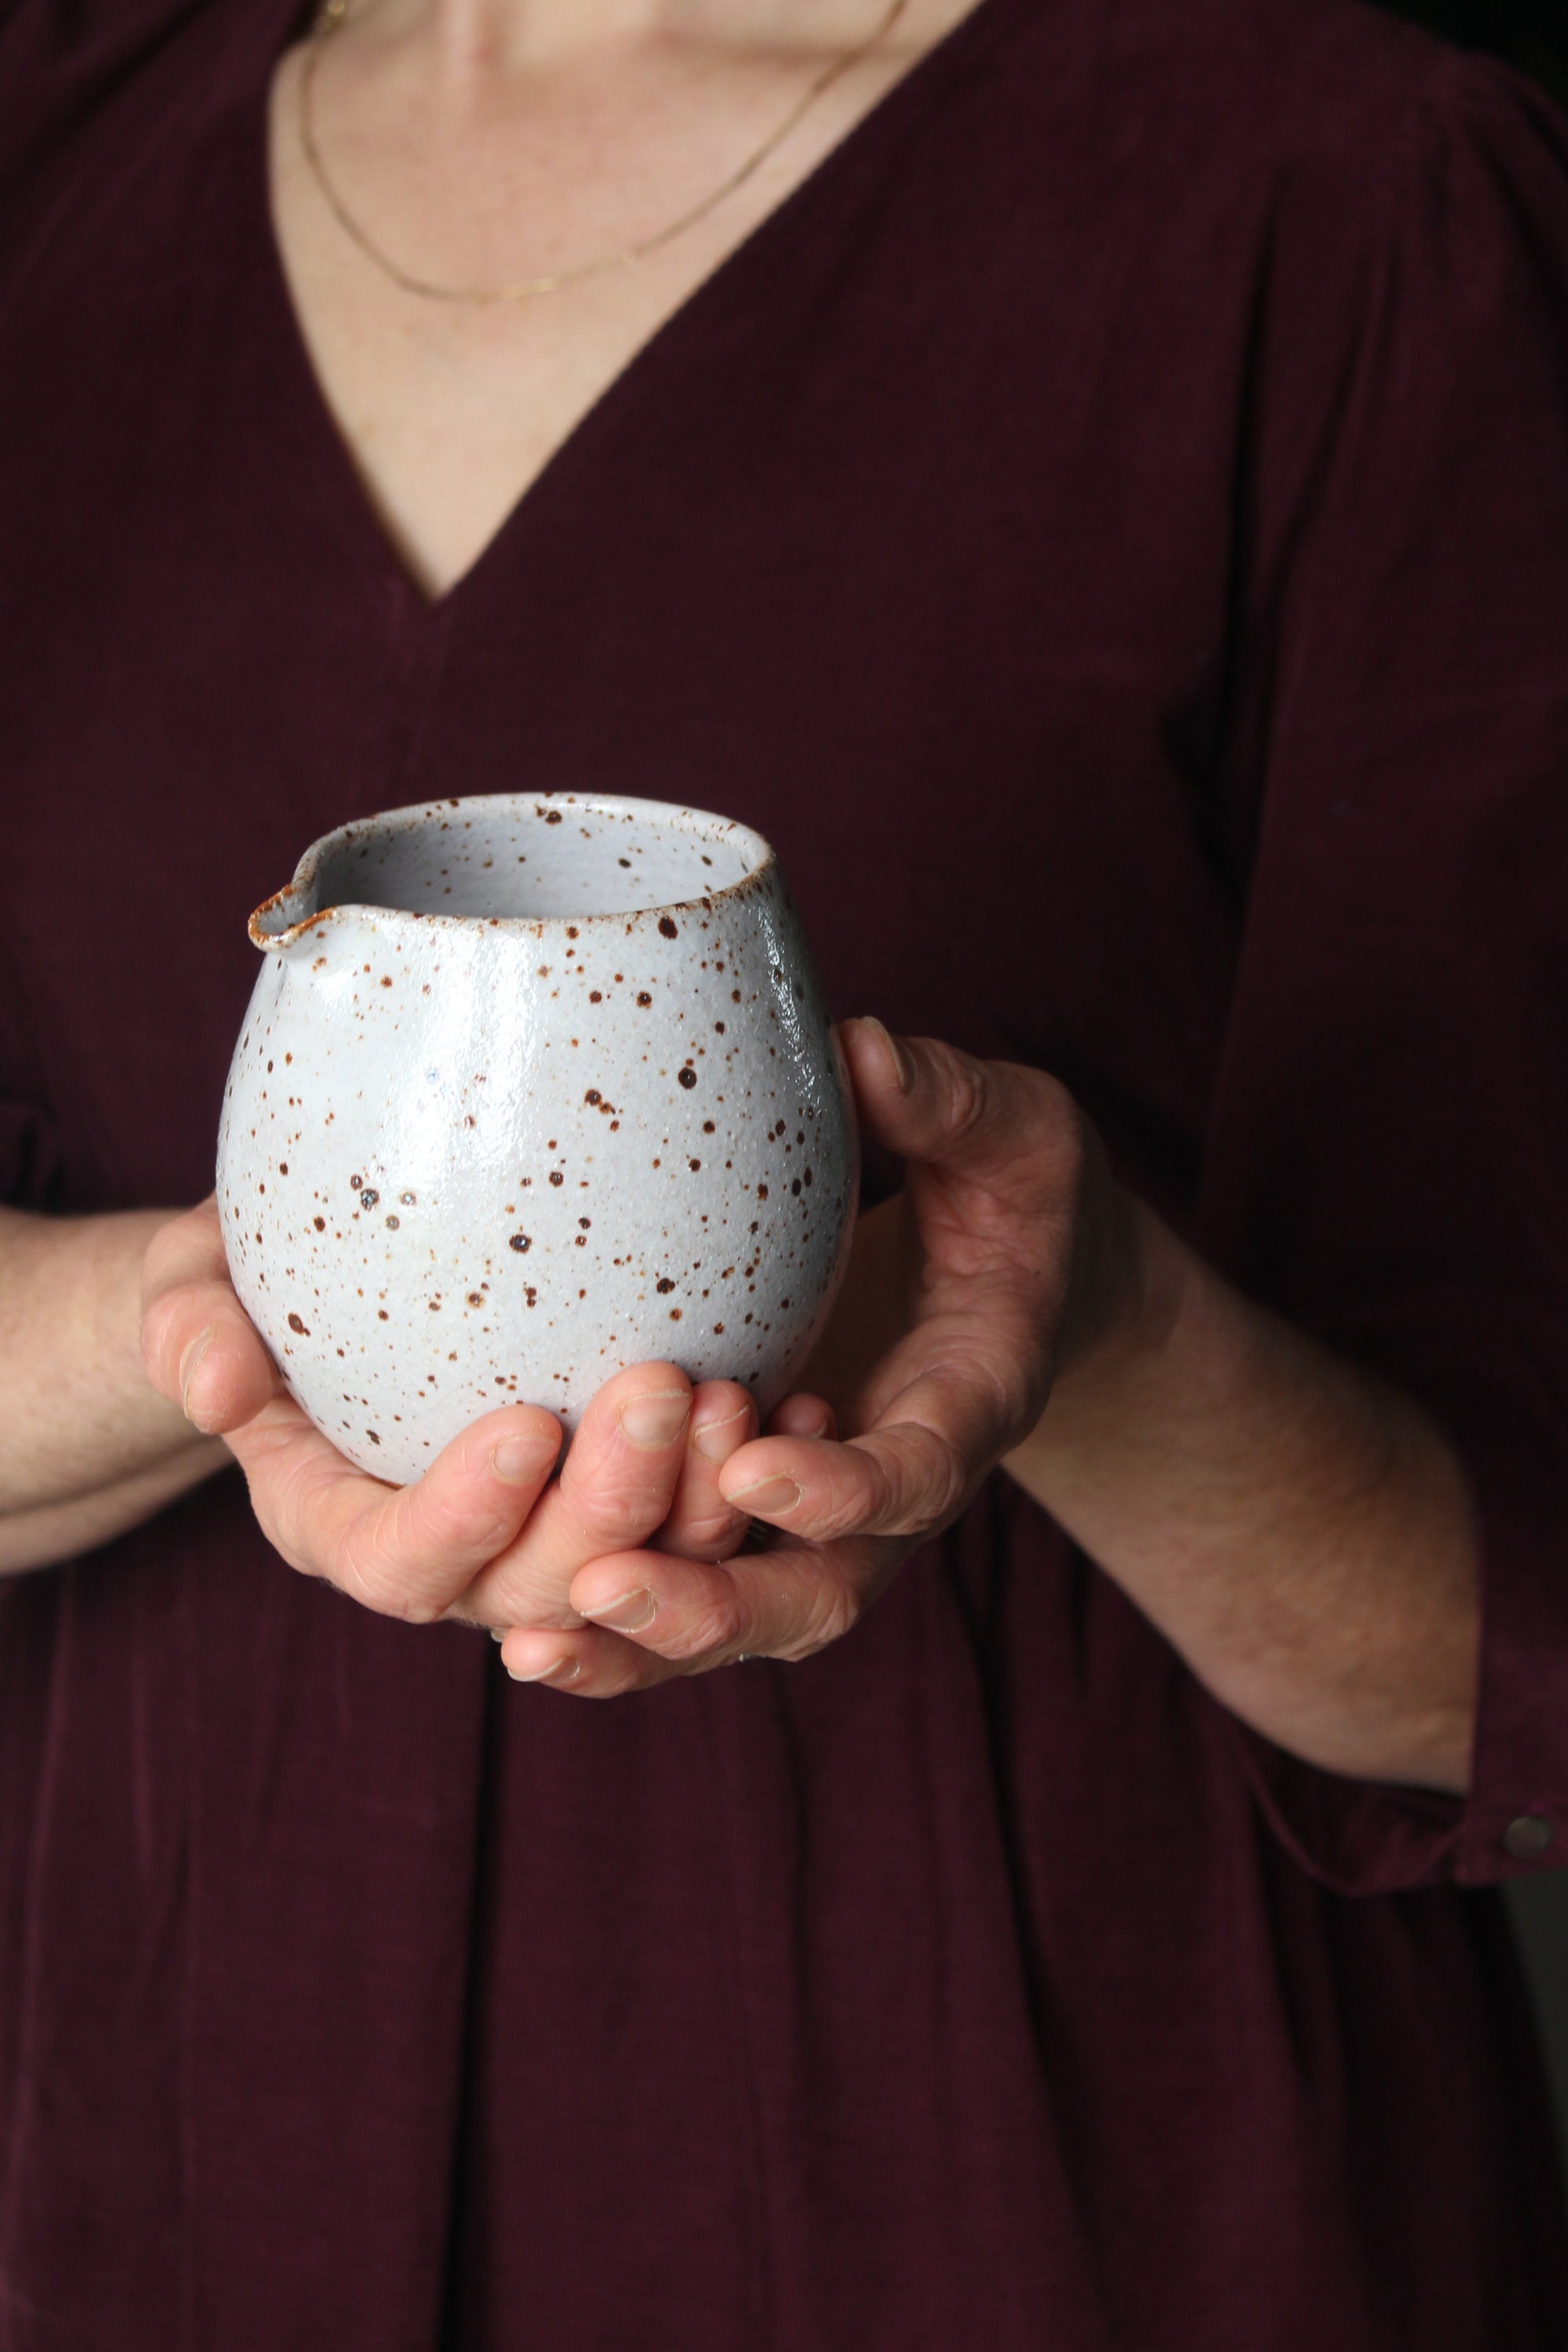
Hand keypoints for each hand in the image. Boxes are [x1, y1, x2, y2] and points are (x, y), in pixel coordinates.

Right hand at [139, 1198, 769, 1653]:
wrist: (338, 1281)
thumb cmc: (257, 1278)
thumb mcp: (192, 1280)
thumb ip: (189, 1325)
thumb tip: (219, 1383)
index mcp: (345, 1525)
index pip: (404, 1562)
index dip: (466, 1518)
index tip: (527, 1424)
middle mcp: (459, 1561)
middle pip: (543, 1584)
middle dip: (609, 1506)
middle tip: (661, 1383)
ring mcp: (552, 1542)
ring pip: (643, 1573)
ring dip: (698, 1508)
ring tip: (741, 1400)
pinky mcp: (632, 1506)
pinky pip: (705, 1526)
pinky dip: (755, 1481)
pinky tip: (804, 1401)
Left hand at [497, 1018, 1147, 1694]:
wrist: (1019, 1281)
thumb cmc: (1014, 1198)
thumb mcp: (1013, 1134)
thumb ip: (949, 1104)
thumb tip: (857, 1052)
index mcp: (970, 1400)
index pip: (918, 1471)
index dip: (845, 1487)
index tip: (753, 1464)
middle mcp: (895, 1491)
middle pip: (819, 1594)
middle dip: (713, 1603)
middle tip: (601, 1582)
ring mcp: (823, 1522)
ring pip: (743, 1620)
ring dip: (641, 1640)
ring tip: (532, 1641)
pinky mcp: (758, 1521)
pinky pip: (691, 1591)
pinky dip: (617, 1632)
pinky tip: (520, 1634)